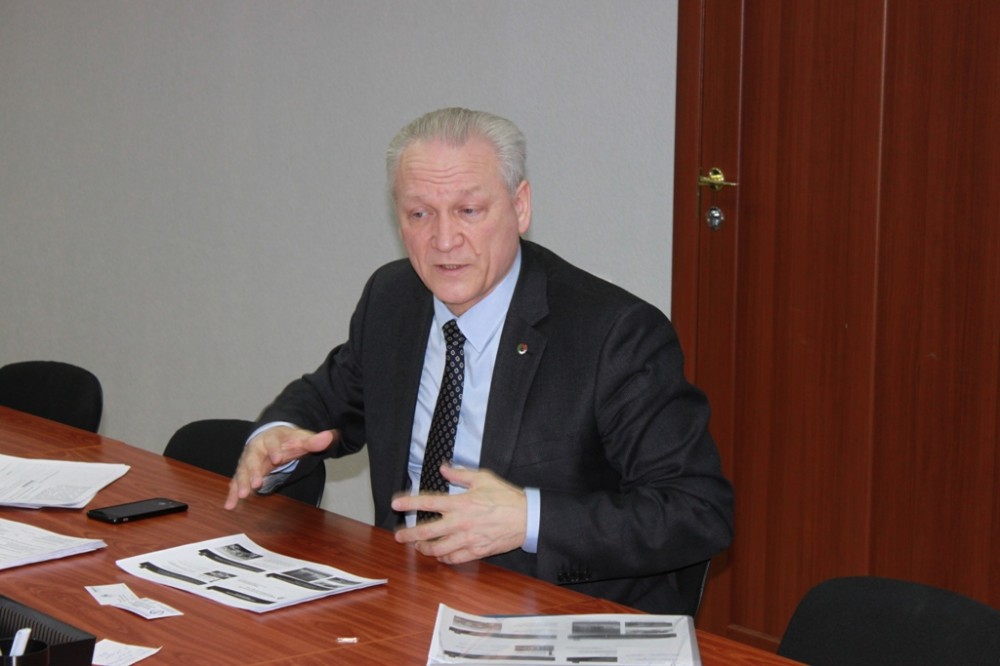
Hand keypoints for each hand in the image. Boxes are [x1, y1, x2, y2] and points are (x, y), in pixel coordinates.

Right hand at [224, 426, 334, 509]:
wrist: (271, 437)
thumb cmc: (287, 440)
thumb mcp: (302, 439)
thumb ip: (314, 441)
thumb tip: (330, 436)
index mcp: (271, 438)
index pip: (273, 442)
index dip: (275, 450)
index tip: (277, 459)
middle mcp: (256, 449)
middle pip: (253, 459)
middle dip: (253, 471)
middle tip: (256, 484)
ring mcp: (248, 461)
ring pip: (243, 472)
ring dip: (242, 484)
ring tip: (242, 496)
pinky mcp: (244, 472)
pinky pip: (236, 482)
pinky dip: (232, 493)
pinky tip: (230, 505)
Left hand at [391, 466, 526, 563]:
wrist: (526, 517)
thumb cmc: (505, 496)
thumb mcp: (483, 478)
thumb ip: (459, 474)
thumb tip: (444, 468)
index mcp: (460, 502)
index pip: (428, 503)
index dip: (409, 503)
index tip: (396, 504)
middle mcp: (460, 522)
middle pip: (427, 532)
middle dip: (409, 535)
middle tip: (399, 536)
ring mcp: (467, 539)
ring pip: (438, 549)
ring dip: (425, 549)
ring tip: (419, 547)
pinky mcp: (476, 551)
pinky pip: (454, 559)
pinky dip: (444, 558)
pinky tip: (440, 555)